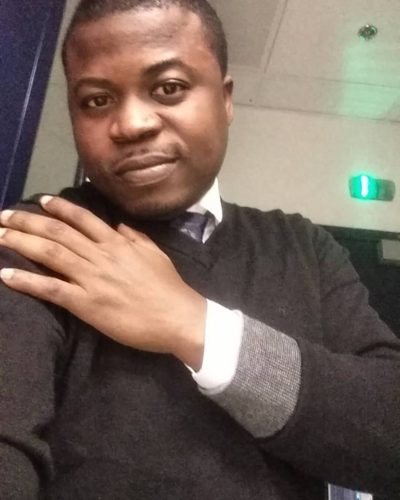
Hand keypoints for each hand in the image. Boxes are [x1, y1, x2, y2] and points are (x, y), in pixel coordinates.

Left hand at [0, 196, 205, 369]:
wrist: (178, 317)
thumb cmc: (169, 287)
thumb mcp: (156, 254)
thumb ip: (135, 237)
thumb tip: (118, 225)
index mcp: (118, 243)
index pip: (83, 219)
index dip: (60, 208)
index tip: (41, 201)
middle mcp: (101, 256)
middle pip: (58, 233)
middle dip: (27, 222)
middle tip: (3, 216)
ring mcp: (92, 279)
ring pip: (50, 254)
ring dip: (21, 243)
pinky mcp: (87, 304)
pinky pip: (52, 289)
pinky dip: (28, 281)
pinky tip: (6, 275)